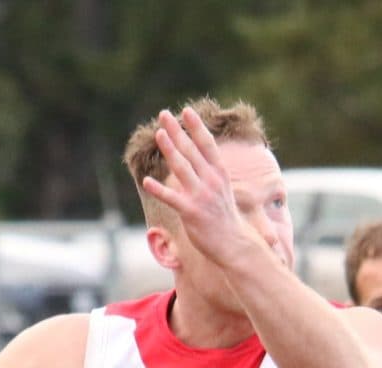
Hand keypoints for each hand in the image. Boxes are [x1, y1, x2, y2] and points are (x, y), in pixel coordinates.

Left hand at [137, 107, 261, 271]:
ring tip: (159, 133)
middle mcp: (211, 181)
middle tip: (164, 114)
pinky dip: (159, 189)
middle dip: (177, 131)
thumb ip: (209, 173)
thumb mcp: (222, 189)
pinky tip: (147, 181)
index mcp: (219, 174)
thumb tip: (197, 159)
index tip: (187, 111)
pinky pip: (171, 198)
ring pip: (182, 168)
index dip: (197, 127)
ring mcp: (201, 196)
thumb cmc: (224, 217)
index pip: (207, 144)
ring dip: (170, 149)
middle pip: (191, 151)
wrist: (234, 243)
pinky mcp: (191, 212)